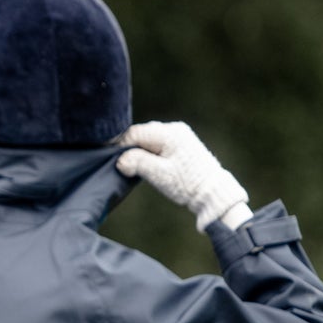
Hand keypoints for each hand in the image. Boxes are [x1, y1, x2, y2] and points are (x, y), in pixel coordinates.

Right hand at [116, 121, 250, 231]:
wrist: (212, 193)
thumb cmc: (186, 184)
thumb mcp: (159, 175)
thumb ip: (138, 163)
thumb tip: (120, 160)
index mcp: (169, 133)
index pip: (136, 133)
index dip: (121, 145)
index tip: (111, 157)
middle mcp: (175, 129)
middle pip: (143, 134)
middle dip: (131, 148)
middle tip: (123, 165)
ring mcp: (180, 135)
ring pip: (150, 139)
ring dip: (141, 151)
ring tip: (135, 167)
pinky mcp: (182, 144)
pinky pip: (160, 143)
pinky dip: (151, 153)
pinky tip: (149, 165)